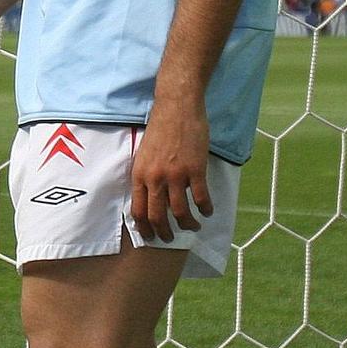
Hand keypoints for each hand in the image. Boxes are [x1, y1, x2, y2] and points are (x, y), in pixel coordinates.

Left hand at [131, 100, 212, 242]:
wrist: (176, 109)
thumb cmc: (160, 130)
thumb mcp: (144, 155)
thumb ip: (146, 176)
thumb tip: (151, 199)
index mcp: (139, 175)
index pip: (138, 210)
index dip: (145, 228)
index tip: (151, 236)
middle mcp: (155, 178)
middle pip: (157, 216)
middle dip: (164, 232)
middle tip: (171, 238)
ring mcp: (176, 175)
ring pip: (180, 211)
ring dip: (188, 224)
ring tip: (193, 226)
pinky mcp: (195, 170)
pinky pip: (201, 198)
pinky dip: (206, 209)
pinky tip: (208, 211)